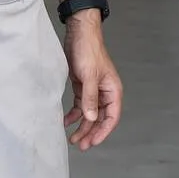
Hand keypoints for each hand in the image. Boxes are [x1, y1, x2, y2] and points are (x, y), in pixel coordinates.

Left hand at [62, 13, 122, 150]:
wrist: (78, 32)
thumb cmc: (88, 50)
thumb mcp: (89, 75)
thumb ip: (90, 98)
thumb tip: (91, 118)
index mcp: (112, 90)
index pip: (111, 117)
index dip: (103, 131)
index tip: (92, 142)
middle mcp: (104, 92)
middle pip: (99, 118)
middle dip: (90, 132)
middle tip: (79, 144)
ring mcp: (93, 90)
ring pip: (89, 114)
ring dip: (81, 126)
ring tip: (72, 138)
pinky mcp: (82, 86)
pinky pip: (79, 105)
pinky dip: (73, 114)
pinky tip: (66, 121)